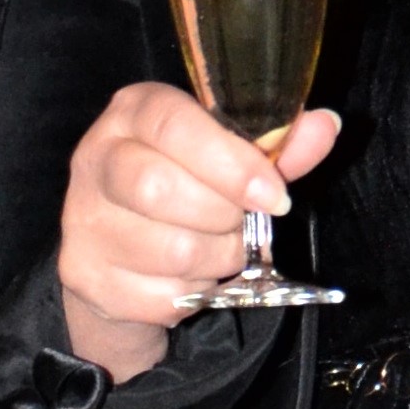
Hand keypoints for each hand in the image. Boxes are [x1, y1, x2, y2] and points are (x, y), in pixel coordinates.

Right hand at [59, 82, 341, 376]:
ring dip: (216, 260)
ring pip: (170, 250)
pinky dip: (192, 295)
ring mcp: (83, 219)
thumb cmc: (185, 190)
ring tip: (218, 250)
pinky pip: (160, 296)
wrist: (121, 254)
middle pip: (160, 189)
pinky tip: (189, 277)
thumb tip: (327, 125)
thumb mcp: (231, 159)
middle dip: (223, 217)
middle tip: (240, 224)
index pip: (173, 124)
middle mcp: (95, 158)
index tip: (273, 195)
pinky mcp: (84, 275)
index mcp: (134, 112)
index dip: (231, 163)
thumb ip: (276, 146)